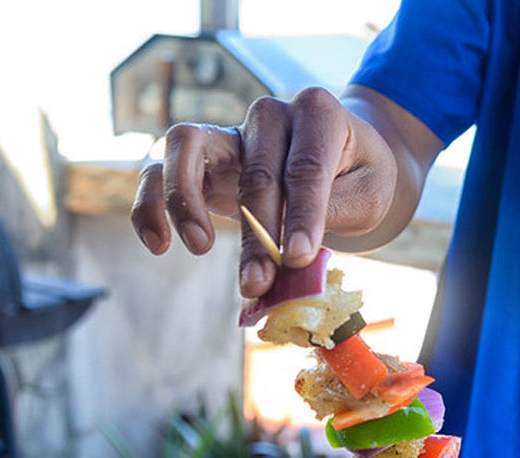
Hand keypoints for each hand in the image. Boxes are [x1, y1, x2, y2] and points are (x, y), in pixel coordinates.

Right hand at [130, 86, 397, 297]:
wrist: (344, 161)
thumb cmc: (358, 177)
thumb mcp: (369, 194)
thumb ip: (335, 216)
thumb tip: (292, 259)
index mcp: (317, 113)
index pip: (305, 166)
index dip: (302, 215)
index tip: (299, 258)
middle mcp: (269, 114)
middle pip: (255, 171)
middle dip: (257, 234)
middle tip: (259, 282)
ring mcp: (230, 132)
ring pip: (186, 146)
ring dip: (187, 199)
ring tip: (200, 246)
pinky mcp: (202, 158)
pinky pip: (158, 169)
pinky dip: (150, 203)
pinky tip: (159, 244)